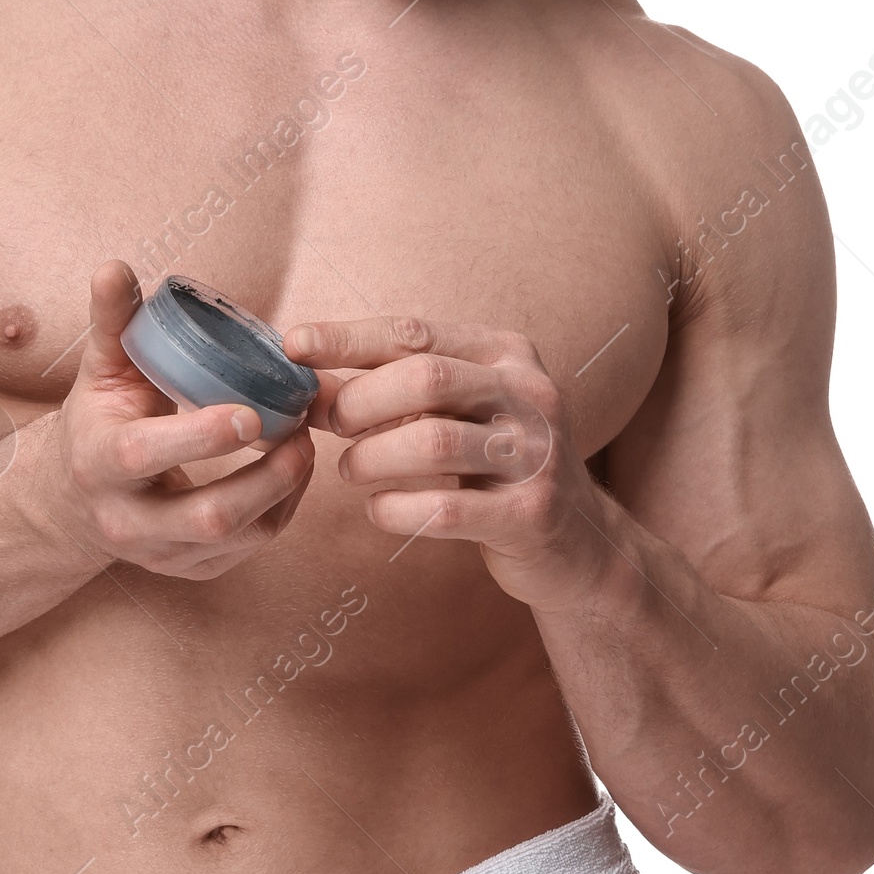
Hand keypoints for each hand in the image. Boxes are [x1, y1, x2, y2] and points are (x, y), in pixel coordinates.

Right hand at [39, 262, 314, 580]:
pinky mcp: (188, 570)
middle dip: (265, 478)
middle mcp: (125, 519)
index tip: (252, 411)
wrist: (72, 499)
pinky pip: (247, 551)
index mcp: (99, 461)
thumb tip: (116, 265)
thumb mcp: (99, 370)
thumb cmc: (99, 418)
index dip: (201, 437)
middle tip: (301, 431)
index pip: (145, 455)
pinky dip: (281, 512)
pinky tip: (294, 475)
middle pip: (206, 516)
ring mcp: (159, 553)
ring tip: (305, 447)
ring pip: (236, 539)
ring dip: (283, 494)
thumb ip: (113, 321)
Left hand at [281, 315, 611, 611]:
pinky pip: (445, 508)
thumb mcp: (457, 412)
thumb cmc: (495, 465)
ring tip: (352, 470)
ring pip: (433, 442)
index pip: (415, 333)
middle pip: (424, 378)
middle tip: (331, 425)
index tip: (294, 345)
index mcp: (507, 353)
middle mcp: (530, 394)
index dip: (348, 337)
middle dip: (361, 400)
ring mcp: (537, 455)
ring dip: (372, 458)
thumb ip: (390, 392)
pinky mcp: (532, 515)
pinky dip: (395, 509)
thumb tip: (305, 383)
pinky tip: (379, 510)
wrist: (578, 541)